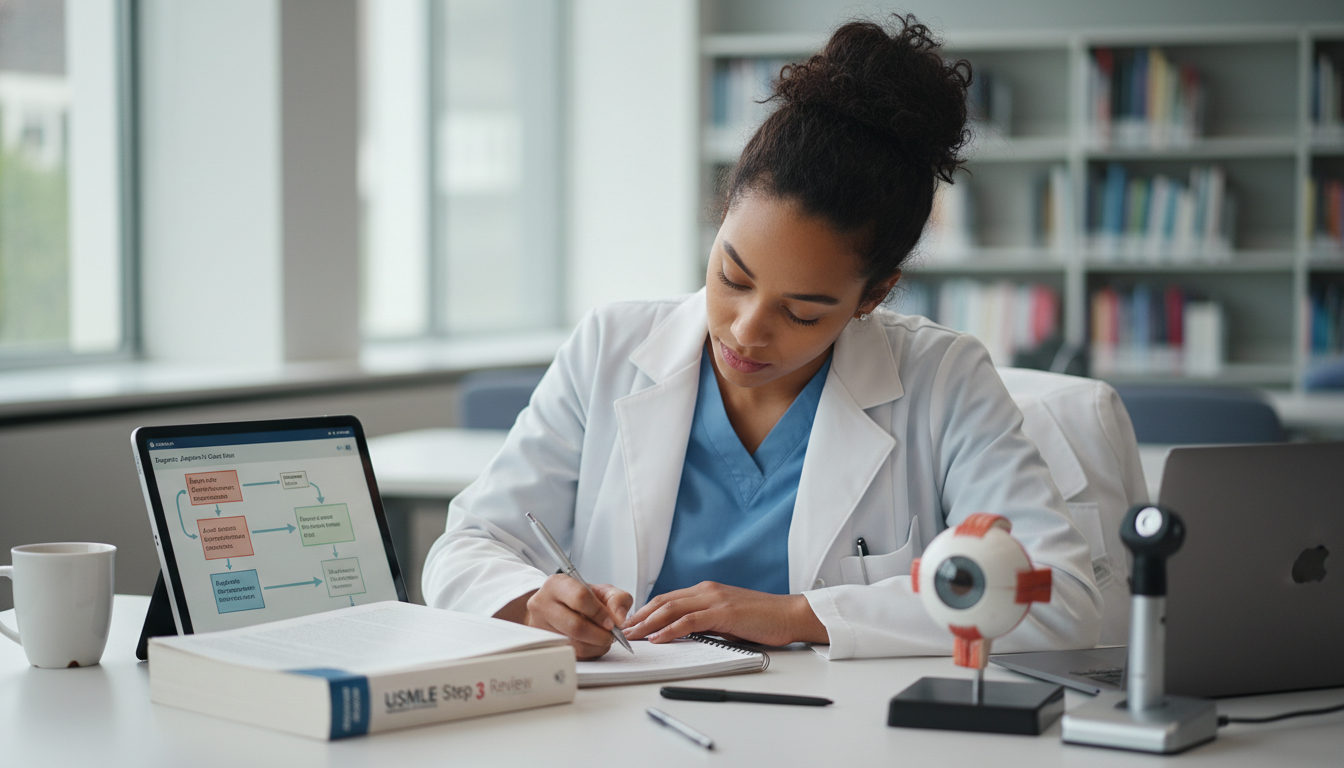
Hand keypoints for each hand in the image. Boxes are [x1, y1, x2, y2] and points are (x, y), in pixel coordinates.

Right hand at [497, 575, 632, 659]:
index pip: (580, 598)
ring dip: (595, 646)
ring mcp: (539, 626)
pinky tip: (591, 644)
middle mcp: (542, 604)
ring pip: (573, 645)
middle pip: (575, 626)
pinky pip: (570, 655)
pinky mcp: (543, 644)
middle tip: (611, 636)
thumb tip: (620, 619)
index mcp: (557, 585)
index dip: (600, 613)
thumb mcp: (601, 591)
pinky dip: (587, 653)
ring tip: (602, 640)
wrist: (557, 607)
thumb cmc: (579, 598)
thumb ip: (618, 599)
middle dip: (600, 635)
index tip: (612, 623)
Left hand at [621, 582, 828, 646]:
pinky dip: (671, 629)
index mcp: (706, 591)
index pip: (667, 599)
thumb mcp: (727, 619)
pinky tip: (658, 638)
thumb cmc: (762, 619)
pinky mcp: (723, 613)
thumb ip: (706, 622)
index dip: (646, 611)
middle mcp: (706, 590)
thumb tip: (684, 634)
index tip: (630, 624)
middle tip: (621, 630)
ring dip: (648, 623)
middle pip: (663, 601)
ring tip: (631, 635)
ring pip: (672, 609)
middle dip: (639, 617)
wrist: (789, 614)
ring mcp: (714, 600)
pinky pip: (690, 621)